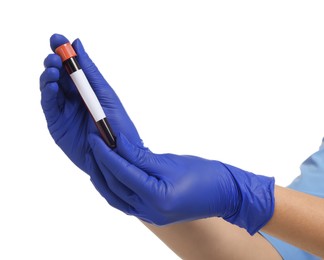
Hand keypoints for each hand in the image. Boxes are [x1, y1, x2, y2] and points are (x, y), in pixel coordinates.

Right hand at [39, 34, 142, 176]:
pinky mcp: (57, 125)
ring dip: (49, 76)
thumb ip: (90, 72)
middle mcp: (73, 98)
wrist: (120, 155)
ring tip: (54, 69)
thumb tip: (78, 43)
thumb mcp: (105, 94)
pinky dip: (48, 94)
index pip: (71, 67)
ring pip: (50, 89)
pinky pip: (49, 106)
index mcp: (87, 89)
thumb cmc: (119, 125)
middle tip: (55, 56)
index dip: (63, 52)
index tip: (57, 39)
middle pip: (58, 75)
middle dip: (54, 62)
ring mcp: (64, 111)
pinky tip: (52, 86)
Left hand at [89, 133, 274, 234]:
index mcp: (156, 198)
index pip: (122, 172)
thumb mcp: (171, 162)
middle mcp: (149, 211)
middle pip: (115, 185)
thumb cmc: (204, 176)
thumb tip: (119, 144)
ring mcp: (149, 216)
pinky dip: (114, 187)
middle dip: (102, 163)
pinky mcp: (151, 214)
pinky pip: (124, 202)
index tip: (96, 137)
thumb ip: (141, 156)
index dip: (106, 153)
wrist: (223, 194)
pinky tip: (110, 175)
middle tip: (94, 143)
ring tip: (97, 158)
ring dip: (104, 177)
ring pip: (116, 196)